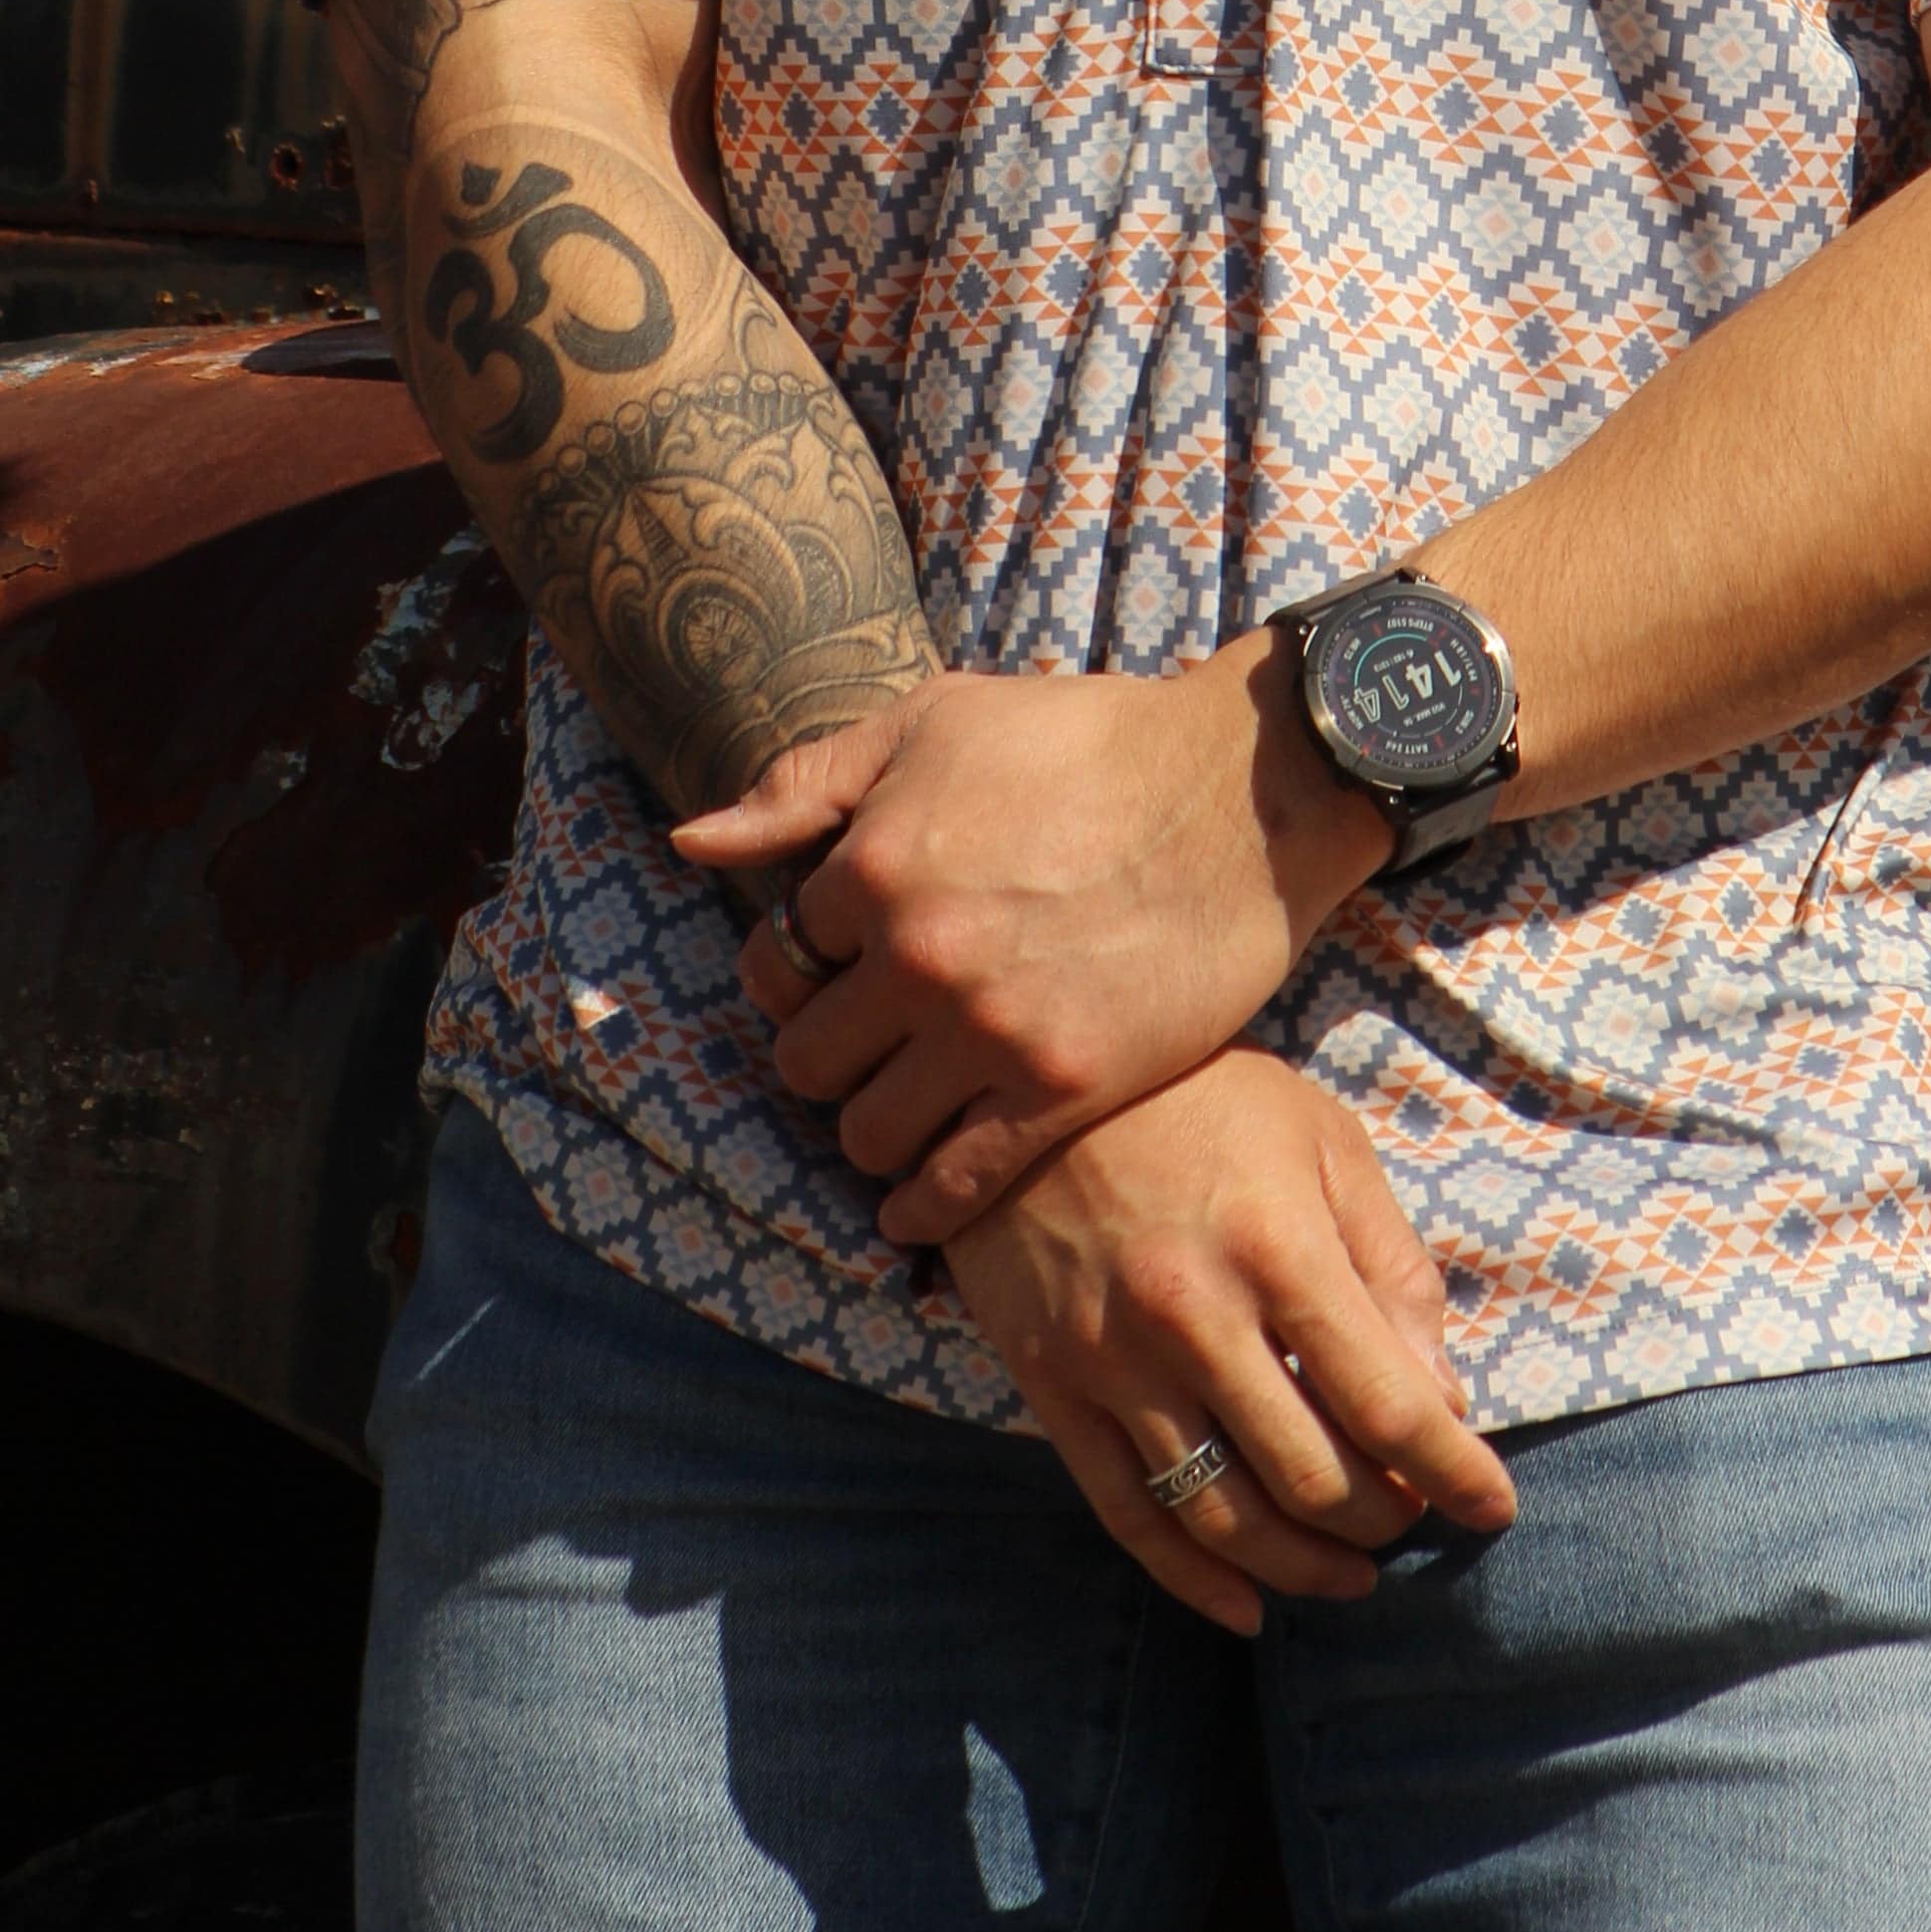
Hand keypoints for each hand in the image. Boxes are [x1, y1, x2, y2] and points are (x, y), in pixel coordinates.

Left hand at [672, 651, 1388, 1239]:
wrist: (1242, 787)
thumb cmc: (1085, 738)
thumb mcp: (935, 720)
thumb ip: (807, 783)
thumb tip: (689, 841)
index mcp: (874, 863)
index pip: (775, 960)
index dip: (802, 968)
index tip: (838, 974)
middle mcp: (918, 955)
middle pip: (806, 1062)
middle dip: (828, 1056)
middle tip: (867, 1048)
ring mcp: (990, 1031)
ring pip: (866, 1135)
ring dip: (871, 1129)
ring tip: (902, 1106)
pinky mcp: (1064, 1088)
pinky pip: (955, 1190)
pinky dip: (921, 1210)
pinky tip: (920, 1203)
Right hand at [941, 1050, 1514, 1635]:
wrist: (1032, 1073)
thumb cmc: (1202, 1097)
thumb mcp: (1321, 1142)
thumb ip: (1392, 1267)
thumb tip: (1443, 1397)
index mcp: (1277, 1247)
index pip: (1387, 1404)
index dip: (1455, 1473)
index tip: (1492, 1506)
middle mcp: (1194, 1314)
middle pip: (1311, 1477)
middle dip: (1382, 1519)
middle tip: (1410, 1516)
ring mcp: (1115, 1359)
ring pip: (1224, 1514)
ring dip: (1303, 1568)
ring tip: (1350, 1576)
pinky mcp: (1054, 1386)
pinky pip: (1129, 1514)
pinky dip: (1193, 1579)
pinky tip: (1246, 1606)